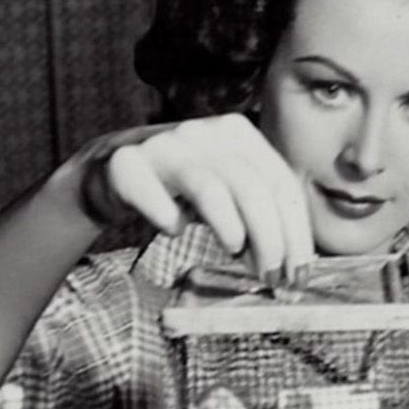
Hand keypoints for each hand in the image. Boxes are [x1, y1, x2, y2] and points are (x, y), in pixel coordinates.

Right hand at [72, 114, 315, 278]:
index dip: (296, 231)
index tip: (299, 272)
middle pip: (253, 188)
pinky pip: (156, 199)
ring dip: (231, 230)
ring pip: (212, 190)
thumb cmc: (179, 188)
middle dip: (271, 239)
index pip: (281, 182)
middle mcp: (203, 132)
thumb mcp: (227, 192)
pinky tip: (175, 231)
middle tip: (272, 277)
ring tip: (234, 252)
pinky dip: (171, 222)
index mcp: (237, 133)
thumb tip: (288, 263)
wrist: (110, 171)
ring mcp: (164, 145)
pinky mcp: (126, 165)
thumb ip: (259, 216)